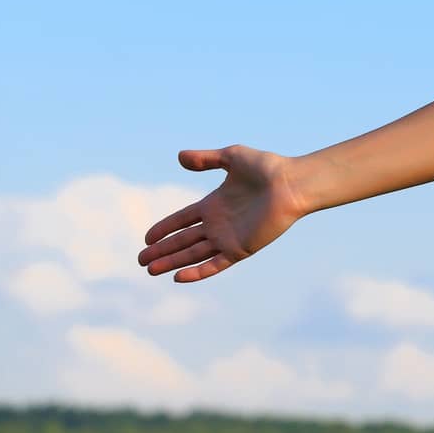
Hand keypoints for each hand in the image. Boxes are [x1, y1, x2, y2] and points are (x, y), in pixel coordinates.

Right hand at [139, 145, 306, 282]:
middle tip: (141, 260)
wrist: (292, 184)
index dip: (165, 228)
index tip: (147, 238)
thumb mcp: (232, 157)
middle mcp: (219, 224)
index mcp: (215, 204)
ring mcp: (229, 238)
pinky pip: (215, 264)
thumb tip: (180, 157)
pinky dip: (198, 271)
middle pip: (184, 240)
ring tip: (150, 269)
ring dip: (172, 262)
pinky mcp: (241, 248)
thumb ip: (206, 159)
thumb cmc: (267, 168)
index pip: (183, 220)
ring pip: (194, 254)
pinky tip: (178, 276)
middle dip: (162, 251)